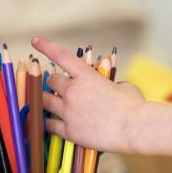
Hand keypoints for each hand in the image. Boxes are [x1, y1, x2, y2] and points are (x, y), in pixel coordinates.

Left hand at [32, 37, 145, 152]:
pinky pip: (49, 125)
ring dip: (47, 101)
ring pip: (45, 102)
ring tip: (51, 103)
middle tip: (59, 87)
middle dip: (54, 83)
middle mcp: (73, 92)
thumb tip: (108, 87)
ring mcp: (69, 112)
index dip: (46, 46)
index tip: (36, 41)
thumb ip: (109, 83)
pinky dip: (49, 122)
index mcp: (86, 76)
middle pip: (51, 81)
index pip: (61, 55)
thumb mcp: (122, 86)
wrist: (135, 129)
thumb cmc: (134, 106)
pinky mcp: (69, 131)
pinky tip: (50, 123)